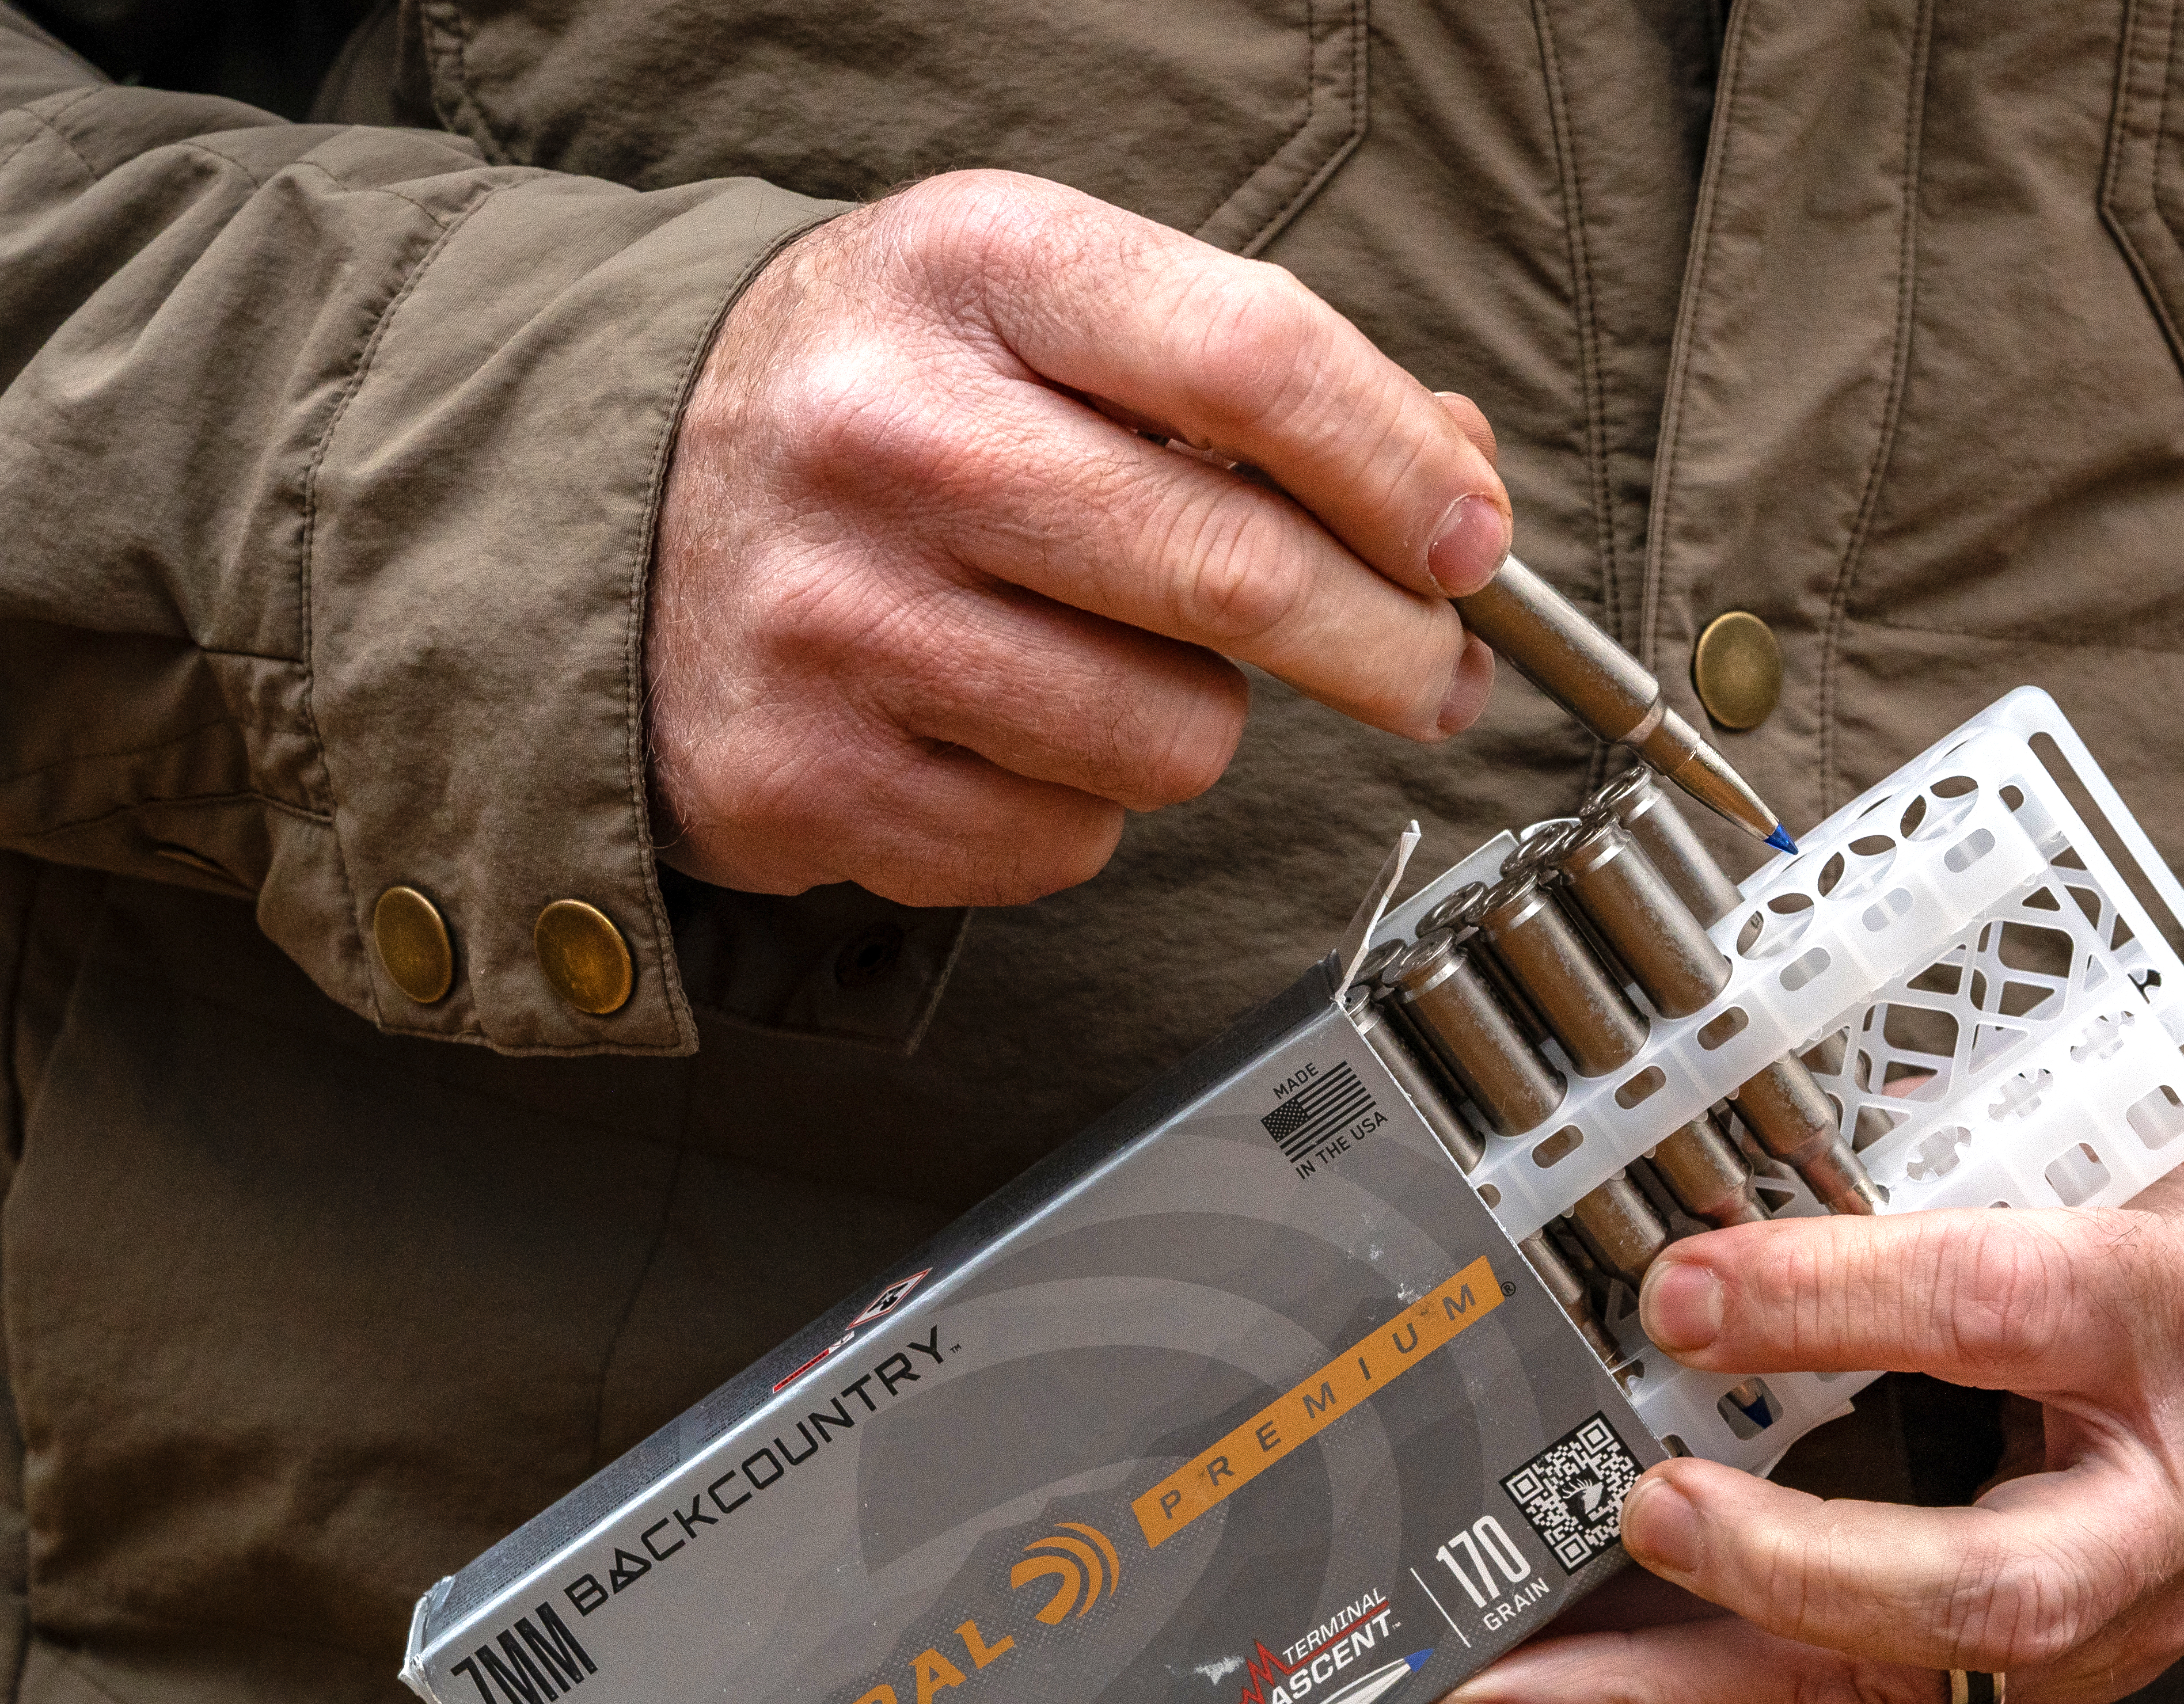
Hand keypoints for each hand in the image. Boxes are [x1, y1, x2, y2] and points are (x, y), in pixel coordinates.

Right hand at [646, 171, 1507, 904]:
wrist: (599, 502)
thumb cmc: (887, 401)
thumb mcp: (1045, 315)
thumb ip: (1257, 381)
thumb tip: (1457, 492)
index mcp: (970, 270)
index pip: (1255, 359)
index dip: (1402, 471)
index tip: (1473, 546)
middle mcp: (886, 434)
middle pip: (1240, 574)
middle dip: (1389, 647)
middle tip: (1434, 670)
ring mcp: (832, 618)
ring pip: (1174, 738)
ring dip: (1196, 722)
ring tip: (1112, 664)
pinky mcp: (802, 778)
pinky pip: (1066, 842)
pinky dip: (1079, 807)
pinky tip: (1002, 730)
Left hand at [1414, 1150, 2183, 1703]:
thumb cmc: (2154, 1235)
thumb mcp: (2077, 1153)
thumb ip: (1914, 1170)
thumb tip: (1706, 1180)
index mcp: (2178, 1310)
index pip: (1997, 1309)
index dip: (1832, 1299)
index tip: (1679, 1290)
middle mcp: (2158, 1509)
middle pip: (1982, 1586)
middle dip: (1789, 1565)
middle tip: (1640, 1512)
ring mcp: (2098, 1625)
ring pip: (1882, 1686)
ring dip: (1671, 1683)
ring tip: (1501, 1685)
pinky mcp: (2018, 1684)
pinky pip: (1835, 1702)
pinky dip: (1682, 1697)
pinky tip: (1550, 1694)